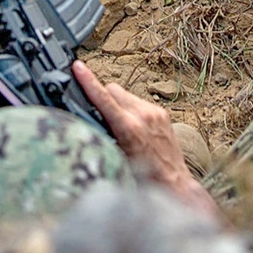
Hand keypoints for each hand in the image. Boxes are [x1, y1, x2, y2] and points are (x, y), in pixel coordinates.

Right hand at [72, 61, 195, 195]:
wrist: (174, 184)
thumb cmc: (144, 180)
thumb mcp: (115, 162)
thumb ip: (102, 140)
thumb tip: (86, 126)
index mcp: (129, 129)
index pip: (104, 98)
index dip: (88, 81)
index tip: (78, 67)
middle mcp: (143, 116)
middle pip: (112, 89)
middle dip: (103, 98)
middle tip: (99, 116)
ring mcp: (154, 112)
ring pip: (124, 94)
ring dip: (117, 104)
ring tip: (118, 127)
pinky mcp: (161, 113)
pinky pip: (138, 102)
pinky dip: (130, 110)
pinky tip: (133, 129)